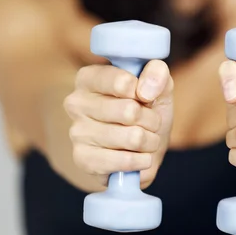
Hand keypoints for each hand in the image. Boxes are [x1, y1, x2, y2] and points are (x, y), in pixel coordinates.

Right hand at [64, 60, 172, 188]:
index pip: (122, 82)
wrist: (142, 147)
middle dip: (151, 119)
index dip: (144, 92)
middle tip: (149, 121)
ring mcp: (77, 132)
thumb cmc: (147, 109)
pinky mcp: (82, 159)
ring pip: (132, 137)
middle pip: (130, 111)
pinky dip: (141, 161)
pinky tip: (138, 157)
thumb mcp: (159, 85)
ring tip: (144, 139)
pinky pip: (124, 161)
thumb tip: (145, 90)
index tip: (145, 97)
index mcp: (90, 77)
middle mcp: (76, 102)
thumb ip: (157, 72)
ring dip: (149, 141)